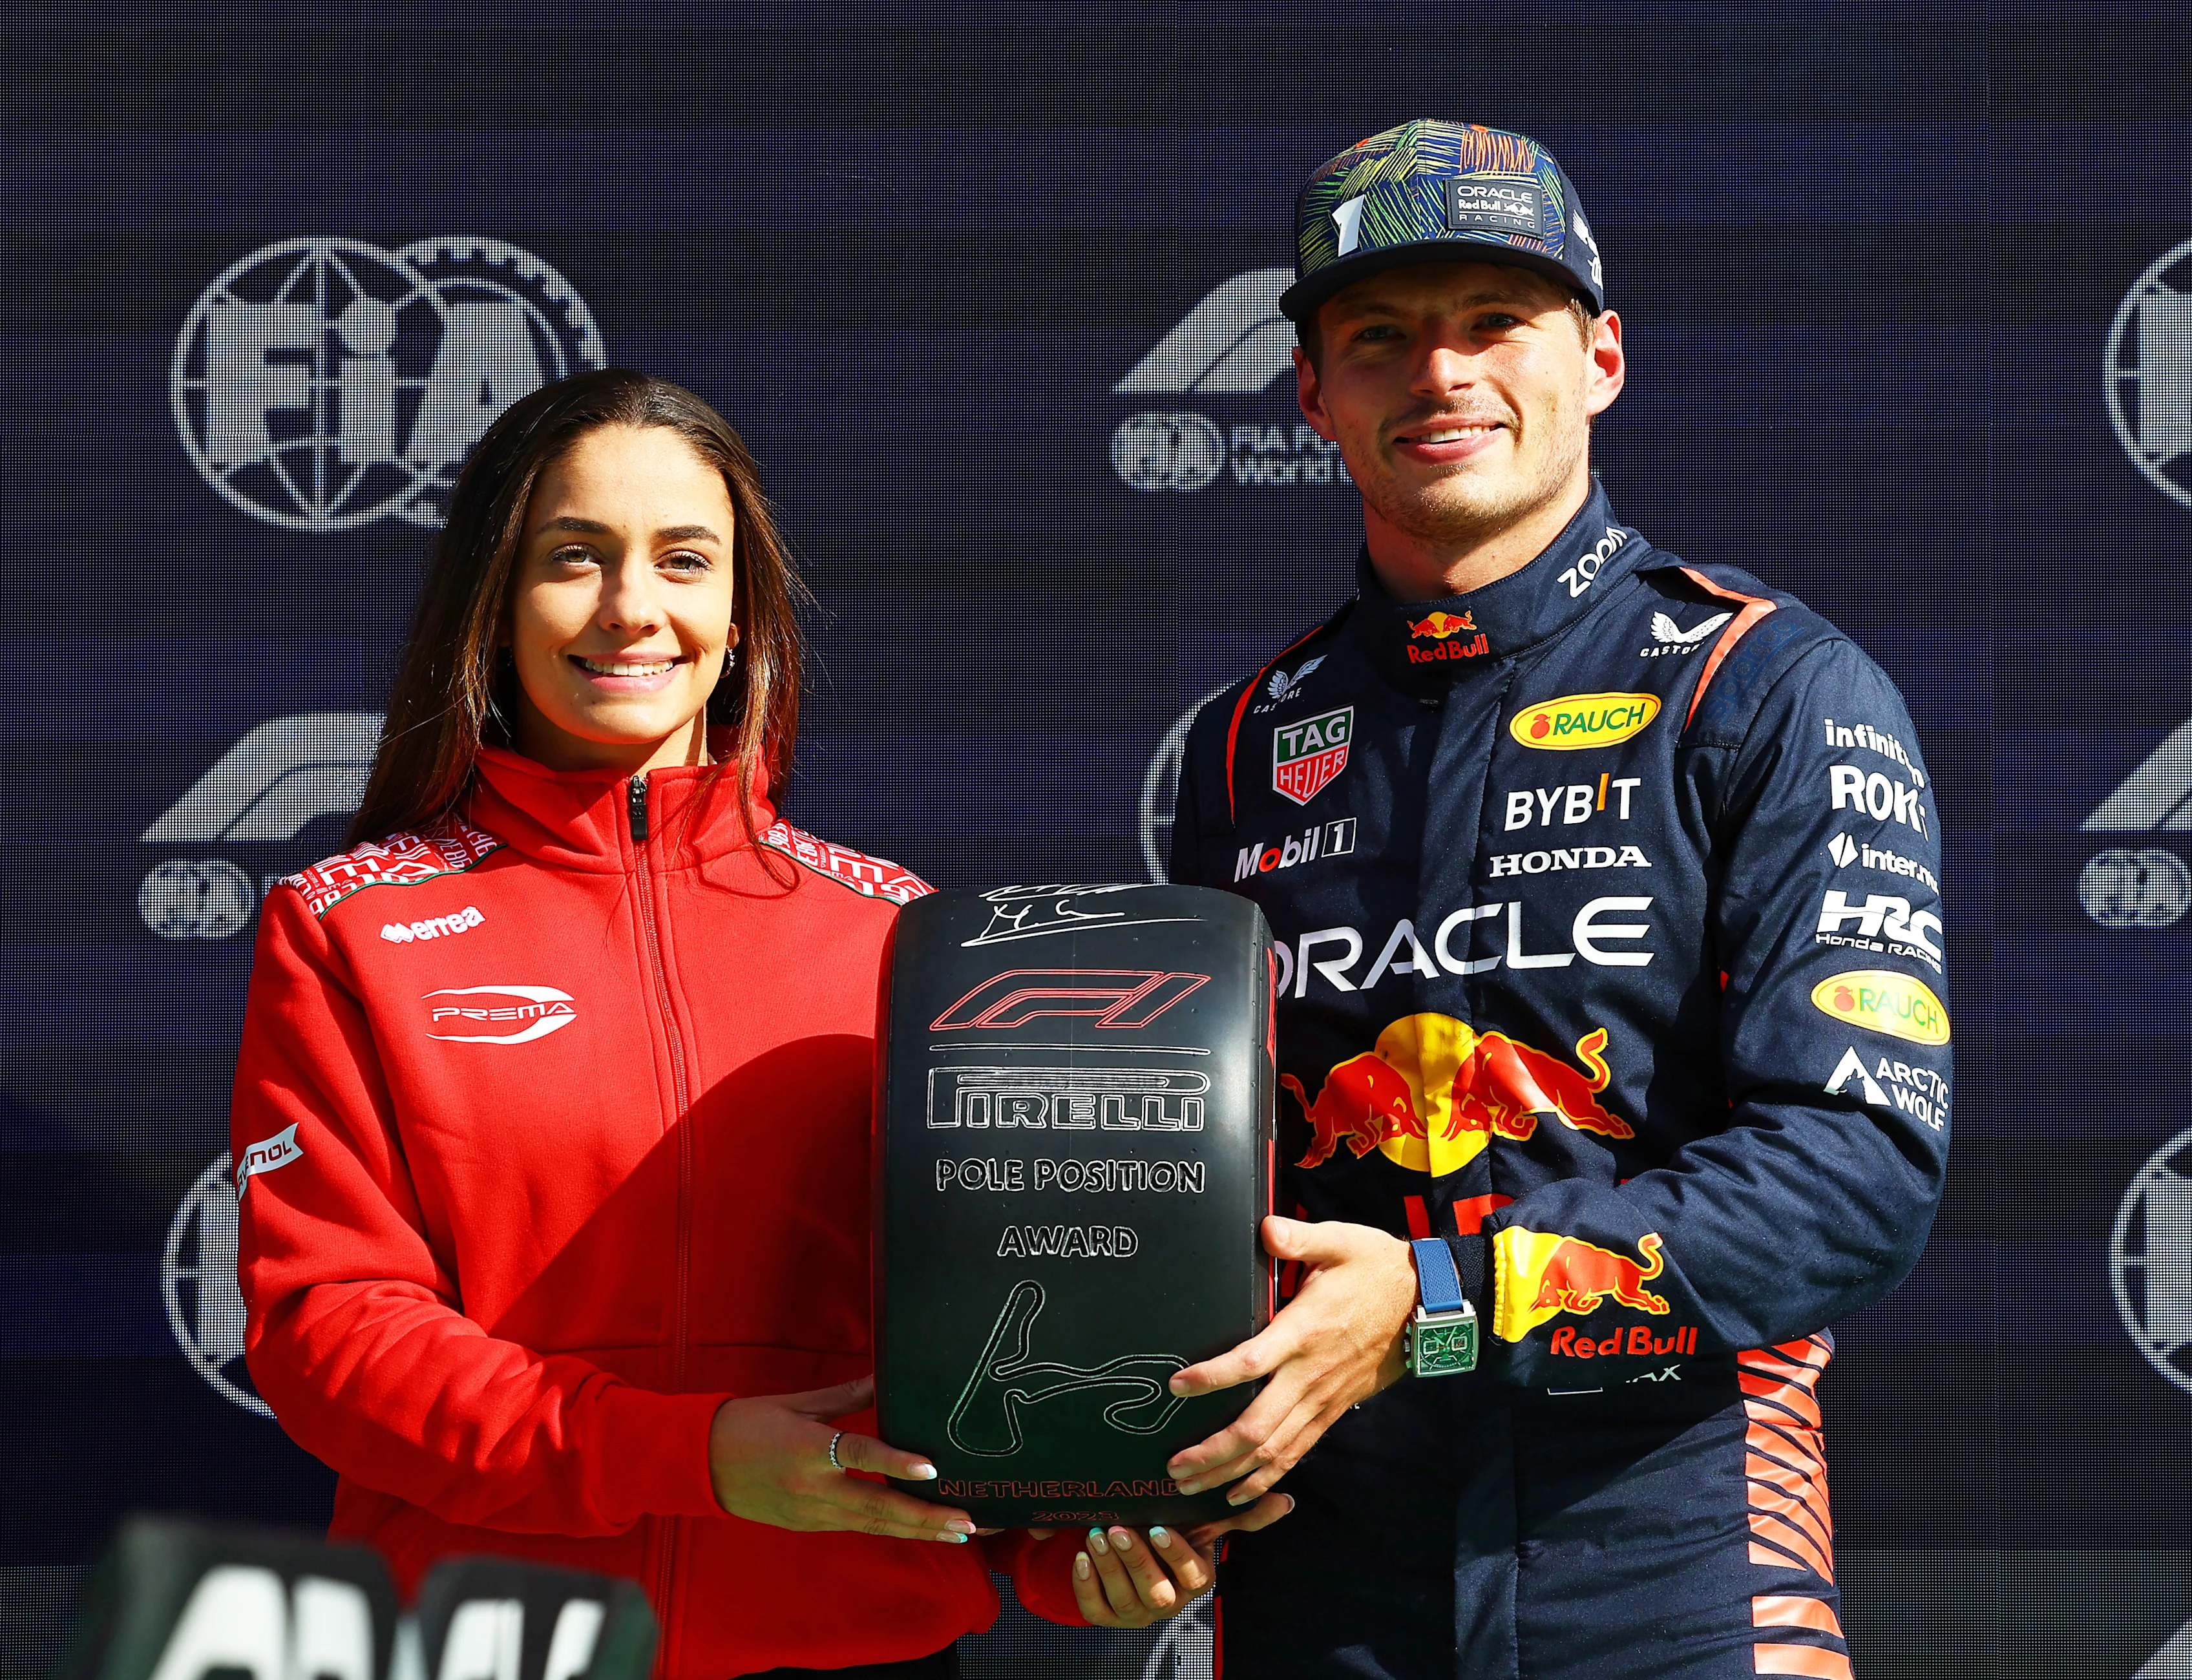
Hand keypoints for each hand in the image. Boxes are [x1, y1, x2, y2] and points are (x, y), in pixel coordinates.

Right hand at [707, 1375, 972, 1542]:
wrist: (699, 1464)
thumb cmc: (747, 1423)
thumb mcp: (796, 1403)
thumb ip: (846, 1396)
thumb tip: (884, 1376)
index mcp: (809, 1450)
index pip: (860, 1455)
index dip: (897, 1462)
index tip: (932, 1469)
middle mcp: (813, 1488)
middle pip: (879, 1507)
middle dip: (927, 1517)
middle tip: (969, 1521)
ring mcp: (812, 1513)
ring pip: (874, 1525)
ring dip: (919, 1530)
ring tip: (958, 1532)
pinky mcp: (809, 1526)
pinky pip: (857, 1527)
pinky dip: (891, 1528)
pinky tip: (919, 1529)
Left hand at [1070, 1494, 1291, 1626]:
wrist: (1131, 1545)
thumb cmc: (1171, 1528)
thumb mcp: (1203, 1519)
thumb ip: (1240, 1514)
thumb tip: (1285, 1502)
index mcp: (1195, 1579)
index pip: (1191, 1575)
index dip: (1174, 1554)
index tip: (1158, 1527)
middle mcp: (1169, 1601)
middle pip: (1155, 1592)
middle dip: (1136, 1560)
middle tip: (1118, 1528)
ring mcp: (1136, 1612)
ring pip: (1124, 1600)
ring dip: (1108, 1567)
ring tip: (1096, 1534)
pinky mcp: (1107, 1615)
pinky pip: (1095, 1610)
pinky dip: (1085, 1585)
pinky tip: (1081, 1557)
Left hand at [1164, 1216, 1415, 1504]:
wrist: (1425, 1303)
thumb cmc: (1378, 1269)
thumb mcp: (1341, 1241)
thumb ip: (1300, 1237)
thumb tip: (1266, 1227)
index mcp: (1304, 1331)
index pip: (1251, 1363)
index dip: (1213, 1378)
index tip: (1177, 1385)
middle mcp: (1310, 1374)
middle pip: (1257, 1426)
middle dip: (1213, 1451)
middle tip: (1173, 1466)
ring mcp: (1323, 1398)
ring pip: (1274, 1449)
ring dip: (1232, 1472)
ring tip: (1191, 1487)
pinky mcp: (1333, 1410)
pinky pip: (1297, 1451)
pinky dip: (1267, 1476)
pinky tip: (1240, 1491)